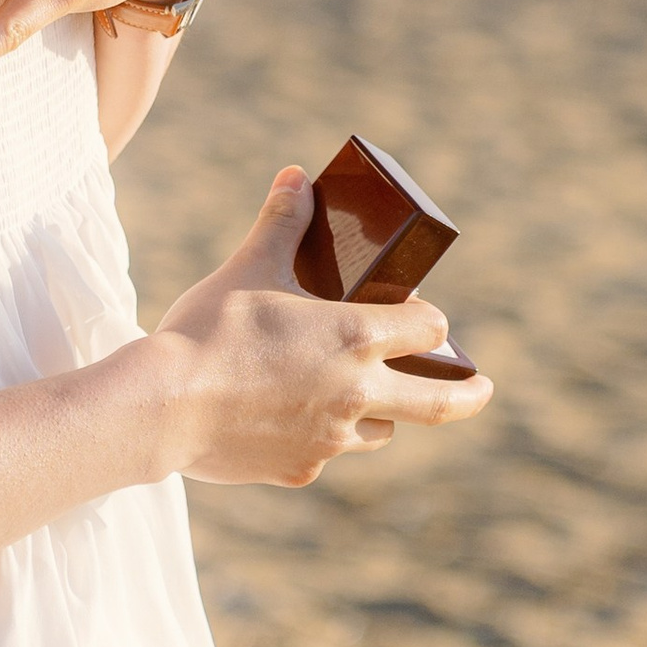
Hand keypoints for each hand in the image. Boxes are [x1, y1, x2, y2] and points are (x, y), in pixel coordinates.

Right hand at [131, 170, 490, 487]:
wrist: (161, 406)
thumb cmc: (209, 330)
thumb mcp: (249, 266)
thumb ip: (282, 222)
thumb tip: (297, 176)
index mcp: (355, 337)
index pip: (427, 328)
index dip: (428, 318)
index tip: (423, 315)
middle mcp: (357, 393)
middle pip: (437, 402)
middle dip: (467, 394)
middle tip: (484, 389)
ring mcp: (331, 440)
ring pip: (381, 431)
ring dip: (383, 414)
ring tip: (369, 402)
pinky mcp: (300, 470)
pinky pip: (324, 454)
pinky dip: (319, 438)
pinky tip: (289, 423)